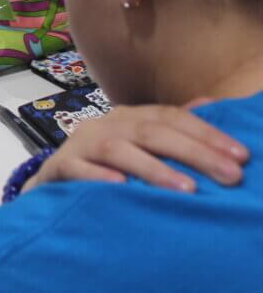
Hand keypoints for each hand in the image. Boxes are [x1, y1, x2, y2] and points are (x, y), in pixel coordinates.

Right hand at [25, 102, 249, 193]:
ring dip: (154, 169)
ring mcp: (80, 144)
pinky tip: (123, 187)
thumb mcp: (136, 141)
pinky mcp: (59, 167)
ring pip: (118, 150)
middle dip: (194, 153)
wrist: (51, 180)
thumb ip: (168, 126)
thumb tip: (208, 103)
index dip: (206, 133)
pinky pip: (78, 169)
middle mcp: (105, 125)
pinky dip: (99, 176)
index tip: (241, 155)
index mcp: (127, 117)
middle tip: (230, 176)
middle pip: (151, 132)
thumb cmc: (102, 163)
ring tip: (188, 190)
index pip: (171, 116)